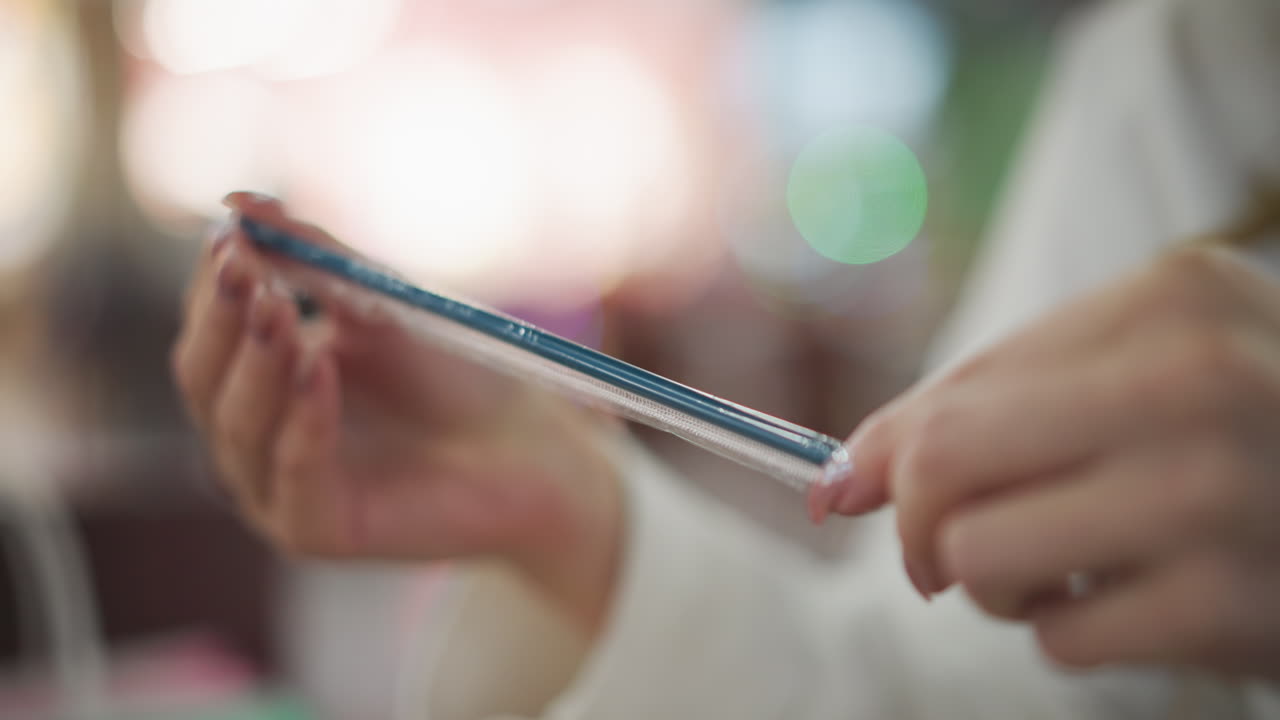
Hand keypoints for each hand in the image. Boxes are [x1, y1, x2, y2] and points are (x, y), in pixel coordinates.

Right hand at [171, 193, 622, 629]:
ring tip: (280, 312)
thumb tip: (239, 202)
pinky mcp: (315, 531)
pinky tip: (320, 368)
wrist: (531, 450)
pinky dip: (304, 418)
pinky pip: (293, 471)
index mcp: (262, 383)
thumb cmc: (457, 377)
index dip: (215, 288)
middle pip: (204, 380)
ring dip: (259, 363)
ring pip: (238, 426)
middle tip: (245, 273)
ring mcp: (278, 488)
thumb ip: (315, 256)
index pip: (210, 332)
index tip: (232, 238)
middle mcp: (256, 439)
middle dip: (224, 322)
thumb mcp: (382, 304)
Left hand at [817, 248, 1279, 678]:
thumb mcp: (1146, 374)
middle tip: (939, 555)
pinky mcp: (1231, 604)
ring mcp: (1217, 494)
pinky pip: (1059, 640)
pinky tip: (1138, 604)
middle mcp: (1195, 382)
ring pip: (980, 558)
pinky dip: (1071, 633)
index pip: (955, 393)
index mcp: (1170, 300)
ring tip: (1065, 569)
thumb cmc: (1256, 433)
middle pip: (944, 465)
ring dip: (995, 585)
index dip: (886, 455)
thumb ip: (992, 405)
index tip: (857, 492)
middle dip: (918, 525)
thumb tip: (841, 478)